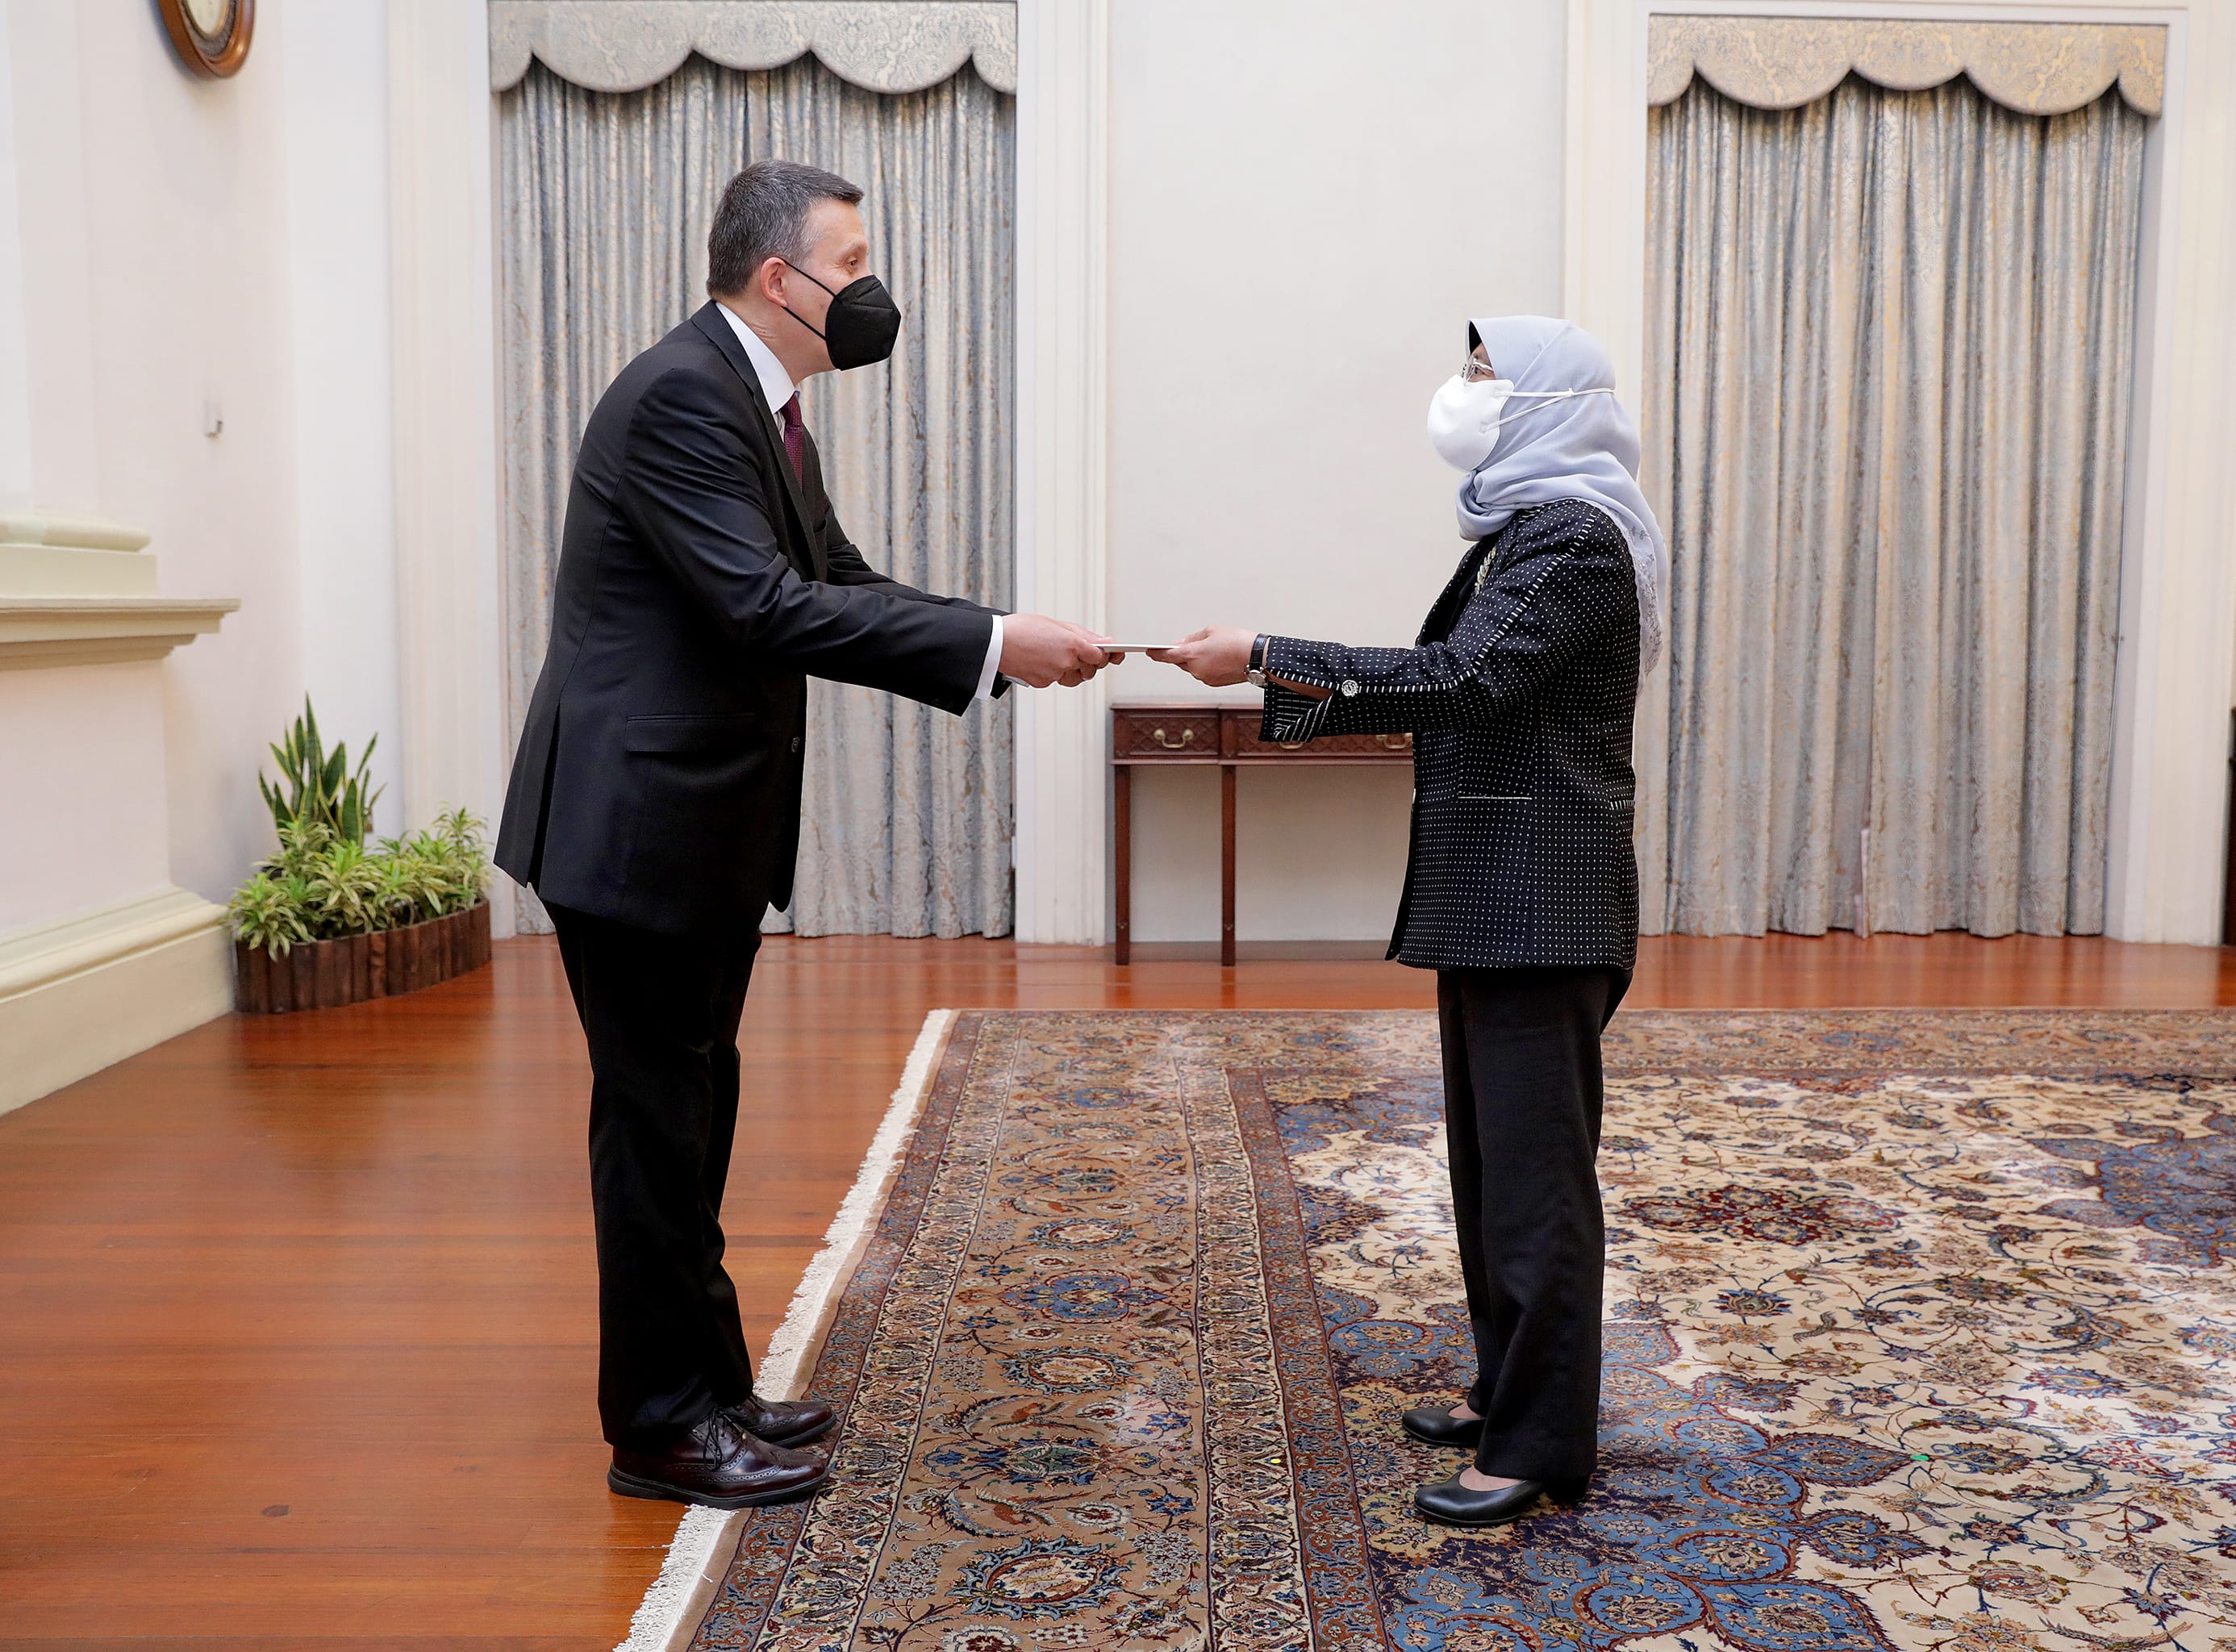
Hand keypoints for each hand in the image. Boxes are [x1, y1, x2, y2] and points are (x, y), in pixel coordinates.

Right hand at [999, 613, 1114, 687]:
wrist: (994, 643)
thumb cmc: (1022, 628)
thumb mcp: (1055, 624)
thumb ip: (1082, 635)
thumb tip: (1105, 643)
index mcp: (1071, 644)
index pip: (1099, 655)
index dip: (1103, 654)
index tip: (1107, 652)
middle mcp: (1065, 662)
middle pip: (1089, 668)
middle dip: (1088, 661)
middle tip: (1078, 651)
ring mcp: (1054, 674)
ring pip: (1074, 676)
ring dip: (1072, 668)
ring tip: (1057, 654)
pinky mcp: (1043, 683)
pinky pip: (1056, 679)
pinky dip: (1053, 671)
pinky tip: (1041, 659)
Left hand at [1150, 626, 1253, 686]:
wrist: (1257, 657)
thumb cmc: (1237, 641)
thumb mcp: (1211, 631)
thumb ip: (1192, 638)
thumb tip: (1181, 644)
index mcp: (1193, 654)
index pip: (1167, 656)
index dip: (1157, 654)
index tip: (1149, 652)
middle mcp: (1196, 669)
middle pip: (1180, 662)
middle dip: (1183, 654)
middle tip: (1193, 644)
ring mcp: (1205, 678)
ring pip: (1192, 668)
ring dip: (1196, 660)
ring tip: (1213, 649)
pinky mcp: (1213, 683)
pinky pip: (1202, 673)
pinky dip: (1205, 666)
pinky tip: (1218, 658)